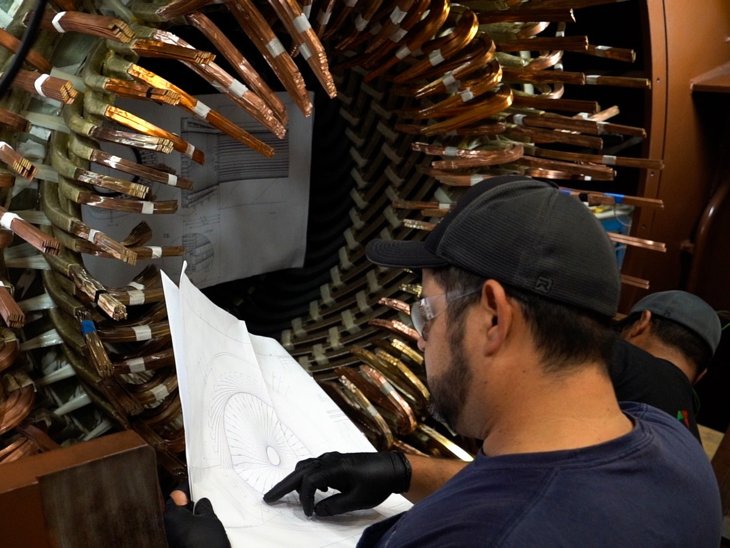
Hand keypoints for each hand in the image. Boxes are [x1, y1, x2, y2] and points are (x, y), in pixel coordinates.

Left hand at [164, 489, 230, 547]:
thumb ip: (204, 506)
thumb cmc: (206, 541)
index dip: (185, 488)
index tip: (192, 483)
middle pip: (176, 508)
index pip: (176, 495)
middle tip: (201, 497)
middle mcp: (169, 526)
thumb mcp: (210, 518)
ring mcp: (173, 537)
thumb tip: (202, 502)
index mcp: (173, 515)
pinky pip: (184, 530)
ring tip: (205, 512)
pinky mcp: (179, 544)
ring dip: (191, 515)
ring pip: (180, 520)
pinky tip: (204, 526)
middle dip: (188, 502)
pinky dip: (192, 525)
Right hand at [263, 451, 411, 516]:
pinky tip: (315, 491)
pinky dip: (308, 477)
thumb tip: (318, 511)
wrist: (394, 468)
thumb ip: (335, 506)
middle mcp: (330, 460)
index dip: (304, 499)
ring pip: (306, 467)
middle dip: (283, 485)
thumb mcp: (357, 499)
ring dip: (294, 480)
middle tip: (269, 498)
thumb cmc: (378, 482)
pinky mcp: (337, 462)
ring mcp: (333, 459)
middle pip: (300, 471)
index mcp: (334, 467)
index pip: (308, 482)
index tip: (309, 514)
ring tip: (283, 494)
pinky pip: (316, 467)